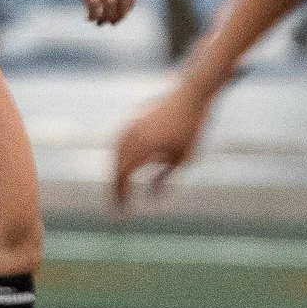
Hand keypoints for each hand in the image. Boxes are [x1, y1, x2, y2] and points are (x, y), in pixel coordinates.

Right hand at [112, 87, 208, 213]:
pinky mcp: (132, 120)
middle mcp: (131, 137)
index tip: (123, 213)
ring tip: (120, 188)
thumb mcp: (184, 157)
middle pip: (115, 167)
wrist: (191, 94)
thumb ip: (165, 176)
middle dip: (116, 189)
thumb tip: (151, 194)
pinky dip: (117, 158)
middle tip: (118, 207)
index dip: (121, 196)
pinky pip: (118, 143)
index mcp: (143, 147)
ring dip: (115, 173)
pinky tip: (121, 165)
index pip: (124, 177)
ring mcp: (129, 127)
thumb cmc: (192, 127)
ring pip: (114, 155)